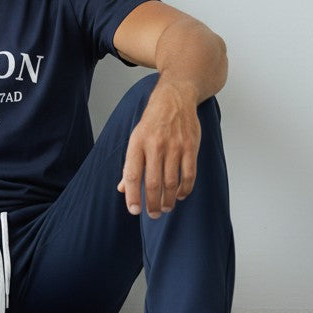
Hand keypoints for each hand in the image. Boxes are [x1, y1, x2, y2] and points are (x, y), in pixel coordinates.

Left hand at [116, 79, 200, 218]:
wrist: (175, 98)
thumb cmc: (153, 121)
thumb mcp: (136, 138)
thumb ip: (130, 164)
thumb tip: (122, 188)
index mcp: (137, 143)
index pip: (132, 175)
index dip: (132, 195)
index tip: (134, 210)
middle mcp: (155, 145)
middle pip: (152, 183)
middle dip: (152, 204)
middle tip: (153, 215)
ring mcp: (174, 146)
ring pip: (171, 182)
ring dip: (169, 200)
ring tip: (166, 207)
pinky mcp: (190, 146)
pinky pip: (189, 174)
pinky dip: (185, 189)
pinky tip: (181, 195)